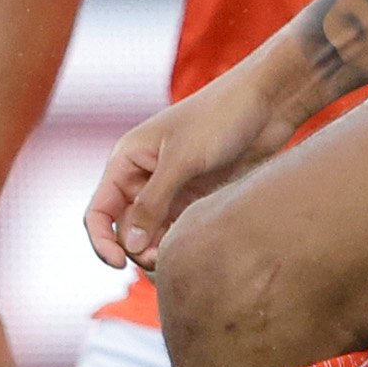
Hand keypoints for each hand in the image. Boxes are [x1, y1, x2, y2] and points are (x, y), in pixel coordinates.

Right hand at [85, 67, 305, 271]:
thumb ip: (153, 203)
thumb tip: (129, 247)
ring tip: (183, 255)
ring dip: (161, 250)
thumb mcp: (183, 159)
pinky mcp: (198, 196)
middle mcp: (144, 177)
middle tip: (165, 260)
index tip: (120, 263)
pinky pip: (179, 229)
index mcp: (127, 161)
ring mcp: (172, 188)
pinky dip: (182, 242)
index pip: (99, 212)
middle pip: (126, 230)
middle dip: (138, 250)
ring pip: (153, 234)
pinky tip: (198, 247)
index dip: (102, 241)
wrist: (268, 102)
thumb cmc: (221, 118)